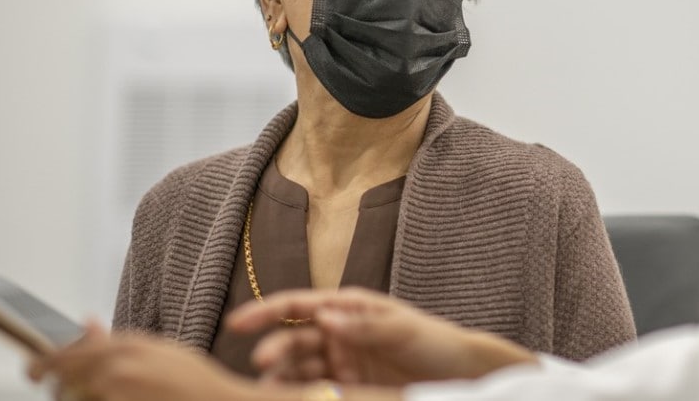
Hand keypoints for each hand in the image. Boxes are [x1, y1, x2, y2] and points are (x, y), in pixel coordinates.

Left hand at [29, 321, 260, 400]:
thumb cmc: (194, 382)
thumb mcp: (157, 351)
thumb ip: (116, 340)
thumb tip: (87, 324)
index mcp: (126, 347)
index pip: (64, 356)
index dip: (41, 365)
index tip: (32, 370)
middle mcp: (116, 371)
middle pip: (62, 383)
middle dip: (59, 388)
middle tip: (66, 389)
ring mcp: (115, 395)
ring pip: (75, 400)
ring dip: (79, 397)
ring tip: (110, 393)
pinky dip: (96, 399)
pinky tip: (116, 396)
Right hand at [226, 288, 537, 386]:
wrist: (461, 375)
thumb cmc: (434, 341)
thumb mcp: (402, 329)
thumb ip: (363, 325)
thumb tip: (324, 316)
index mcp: (347, 308)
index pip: (298, 305)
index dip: (265, 311)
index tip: (238, 322)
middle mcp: (337, 333)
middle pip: (293, 341)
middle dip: (274, 352)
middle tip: (260, 366)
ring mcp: (339, 363)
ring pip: (297, 370)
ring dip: (279, 380)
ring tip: (266, 392)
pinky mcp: (346, 389)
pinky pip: (315, 392)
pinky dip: (298, 396)